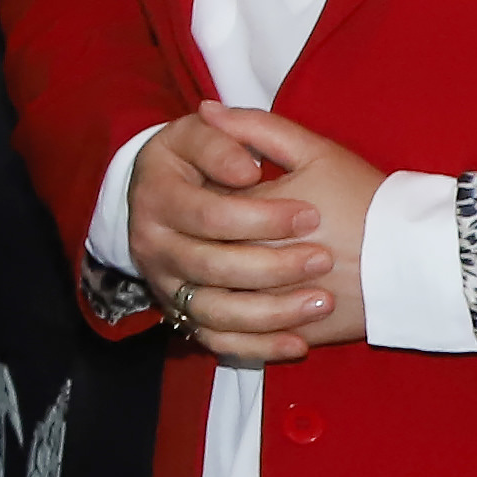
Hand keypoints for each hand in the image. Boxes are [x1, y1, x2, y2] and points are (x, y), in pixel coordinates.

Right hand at [132, 108, 342, 365]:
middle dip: (273, 265)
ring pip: (215, 312)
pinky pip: (219, 342)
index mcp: (160, 194)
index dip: (261, 217)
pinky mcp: (187, 315)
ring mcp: (168, 284)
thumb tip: (236, 140)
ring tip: (321, 301)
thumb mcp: (231, 137)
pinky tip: (299, 342)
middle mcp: (153, 243)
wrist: (191, 201)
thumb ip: (242, 128)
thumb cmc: (226, 162)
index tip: (310, 214)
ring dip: (271, 313)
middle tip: (323, 257)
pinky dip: (260, 348)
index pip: (209, 215)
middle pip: (211, 266)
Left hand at [197, 109, 383, 348]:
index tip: (210, 191)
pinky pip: (244, 340)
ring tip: (218, 268)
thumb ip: (257, 128)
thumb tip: (206, 109)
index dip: (202, 198)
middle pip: (206, 255)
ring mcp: (279, 305)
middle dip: (200, 242)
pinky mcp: (295, 332)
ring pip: (217, 303)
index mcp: (265, 215)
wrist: (419, 255)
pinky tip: (229, 307)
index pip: (205, 207)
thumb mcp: (316, 152)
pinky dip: (230, 329)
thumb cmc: (367, 198)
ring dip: (208, 288)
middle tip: (205, 231)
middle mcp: (265, 264)